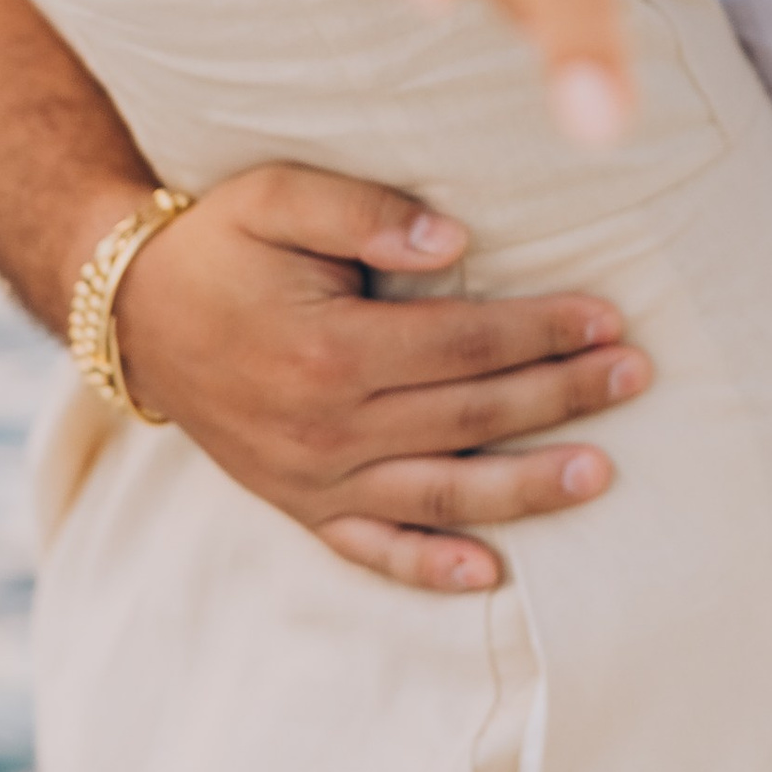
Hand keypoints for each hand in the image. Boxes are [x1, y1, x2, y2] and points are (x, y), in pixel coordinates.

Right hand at [114, 160, 651, 591]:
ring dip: (528, 489)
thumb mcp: (275, 197)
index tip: (609, 316)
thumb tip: (455, 240)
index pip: (464, 345)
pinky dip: (431, 569)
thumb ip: (361, 209)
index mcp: (328, 351)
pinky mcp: (301, 507)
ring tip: (603, 473)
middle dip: (562, 395)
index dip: (542, 331)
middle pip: (470, 419)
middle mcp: (325, 429)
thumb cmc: (217, 243)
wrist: (133, 314)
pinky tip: (493, 575)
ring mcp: (313, 480)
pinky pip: (373, 552)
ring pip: (442, 496)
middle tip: (638, 374)